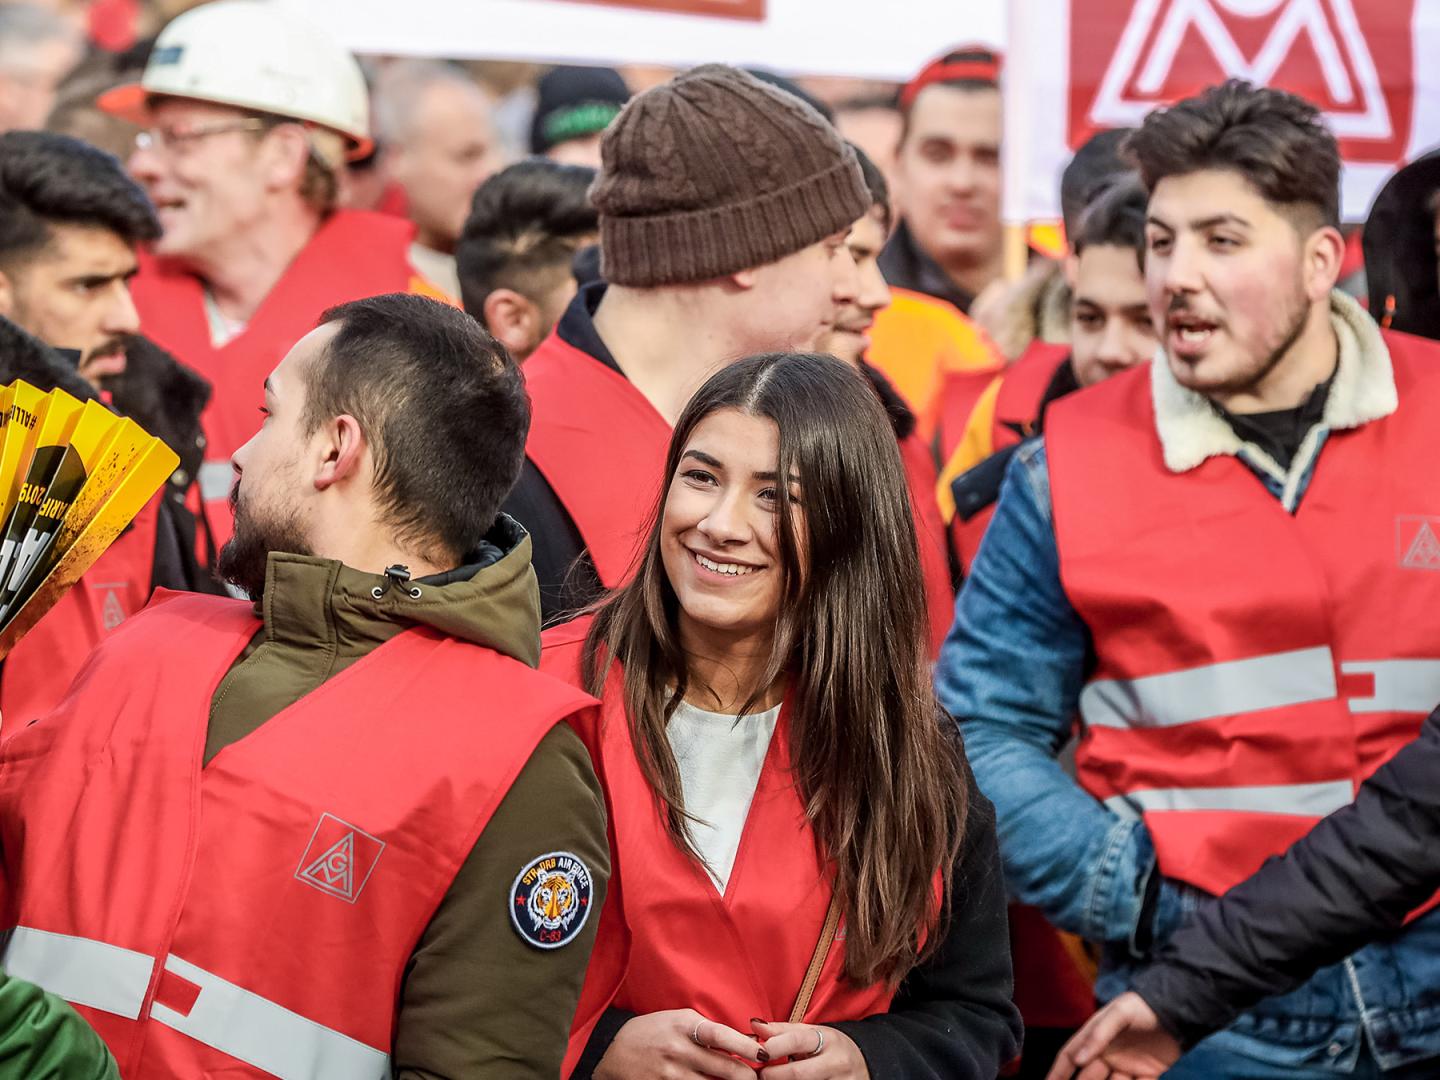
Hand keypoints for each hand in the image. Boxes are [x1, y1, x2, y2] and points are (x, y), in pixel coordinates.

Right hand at [595, 1009, 764, 1079]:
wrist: (613, 1055)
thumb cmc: (653, 1032)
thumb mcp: (678, 1019)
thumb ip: (707, 1029)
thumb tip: (742, 1042)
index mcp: (684, 1026)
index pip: (720, 1035)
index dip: (744, 1045)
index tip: (762, 1054)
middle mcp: (678, 1051)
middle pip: (724, 1068)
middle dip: (746, 1076)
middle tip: (756, 1077)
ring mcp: (670, 1076)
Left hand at [752, 1019, 867, 1078]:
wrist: (866, 1064)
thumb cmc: (831, 1047)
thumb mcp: (812, 1033)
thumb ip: (783, 1030)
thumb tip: (754, 1024)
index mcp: (828, 1040)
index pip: (796, 1041)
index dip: (773, 1047)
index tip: (758, 1052)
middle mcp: (836, 1063)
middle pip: (798, 1073)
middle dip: (773, 1075)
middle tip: (759, 1074)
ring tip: (773, 1078)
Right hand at [1045, 992, 1181, 1079]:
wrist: (1177, 1009)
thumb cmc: (1142, 1006)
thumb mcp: (1119, 1014)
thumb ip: (1098, 1035)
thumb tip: (1078, 1059)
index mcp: (1095, 1038)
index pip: (1070, 1058)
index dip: (1058, 1073)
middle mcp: (1107, 1054)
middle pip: (1088, 1077)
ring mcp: (1127, 1066)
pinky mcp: (1148, 1074)